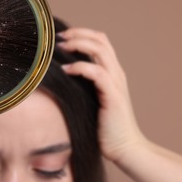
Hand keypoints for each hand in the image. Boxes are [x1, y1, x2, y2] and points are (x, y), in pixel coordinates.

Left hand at [58, 27, 145, 161]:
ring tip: (60, 47)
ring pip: (100, 50)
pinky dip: (80, 67)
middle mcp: (116, 73)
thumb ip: (84, 84)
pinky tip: (66, 70)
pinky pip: (97, 73)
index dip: (82, 33)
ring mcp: (116, 83)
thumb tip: (61, 73)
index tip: (62, 37)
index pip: (101, 41)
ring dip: (78, 45)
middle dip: (78, 33)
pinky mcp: (113, 96)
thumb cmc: (105, 125)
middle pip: (100, 40)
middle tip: (58, 37)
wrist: (124, 147)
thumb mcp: (92, 98)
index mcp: (112, 72)